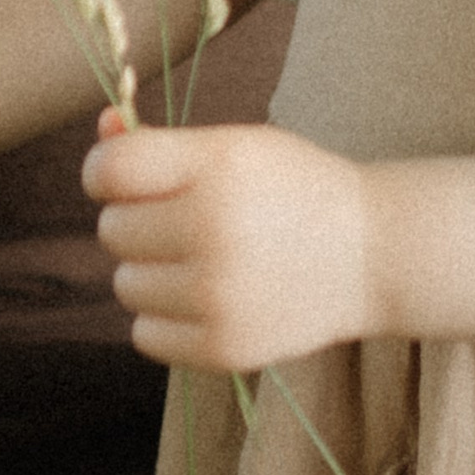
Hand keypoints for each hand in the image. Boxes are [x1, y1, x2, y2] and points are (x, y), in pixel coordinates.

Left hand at [85, 117, 371, 370]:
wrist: (372, 255)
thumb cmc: (294, 190)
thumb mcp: (238, 147)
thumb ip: (162, 143)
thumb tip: (101, 127)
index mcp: (218, 166)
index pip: (110, 169)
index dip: (105, 172)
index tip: (125, 179)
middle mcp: (215, 230)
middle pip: (112, 230)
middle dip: (138, 222)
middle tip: (186, 221)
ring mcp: (219, 296)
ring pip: (125, 285)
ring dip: (152, 273)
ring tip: (204, 261)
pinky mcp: (224, 348)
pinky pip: (144, 335)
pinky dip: (166, 319)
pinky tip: (208, 300)